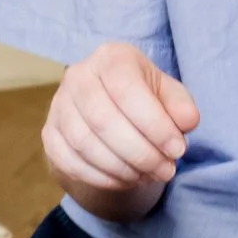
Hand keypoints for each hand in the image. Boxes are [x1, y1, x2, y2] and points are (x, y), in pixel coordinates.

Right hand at [43, 43, 200, 206]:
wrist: (110, 112)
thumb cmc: (144, 100)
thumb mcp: (169, 96)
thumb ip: (180, 106)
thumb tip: (187, 121)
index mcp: (111, 58)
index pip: (127, 89)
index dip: (154, 124)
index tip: (178, 149)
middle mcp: (78, 76)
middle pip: (103, 120)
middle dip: (140, 153)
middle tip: (166, 170)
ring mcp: (58, 106)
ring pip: (85, 144)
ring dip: (122, 168)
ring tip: (148, 175)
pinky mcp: (50, 134)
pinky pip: (71, 162)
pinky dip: (101, 177)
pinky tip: (125, 179)